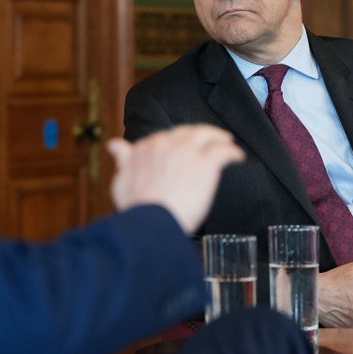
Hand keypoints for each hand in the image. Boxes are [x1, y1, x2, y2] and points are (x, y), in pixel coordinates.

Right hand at [106, 125, 244, 233]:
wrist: (152, 222)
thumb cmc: (136, 208)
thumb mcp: (121, 181)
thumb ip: (123, 160)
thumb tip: (115, 145)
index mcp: (147, 147)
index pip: (166, 137)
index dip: (177, 141)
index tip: (184, 147)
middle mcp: (167, 144)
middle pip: (188, 132)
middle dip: (199, 134)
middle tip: (209, 139)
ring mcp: (188, 152)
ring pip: (207, 135)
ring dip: (218, 137)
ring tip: (226, 141)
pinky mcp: (206, 164)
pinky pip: (223, 152)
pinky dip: (232, 152)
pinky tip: (237, 157)